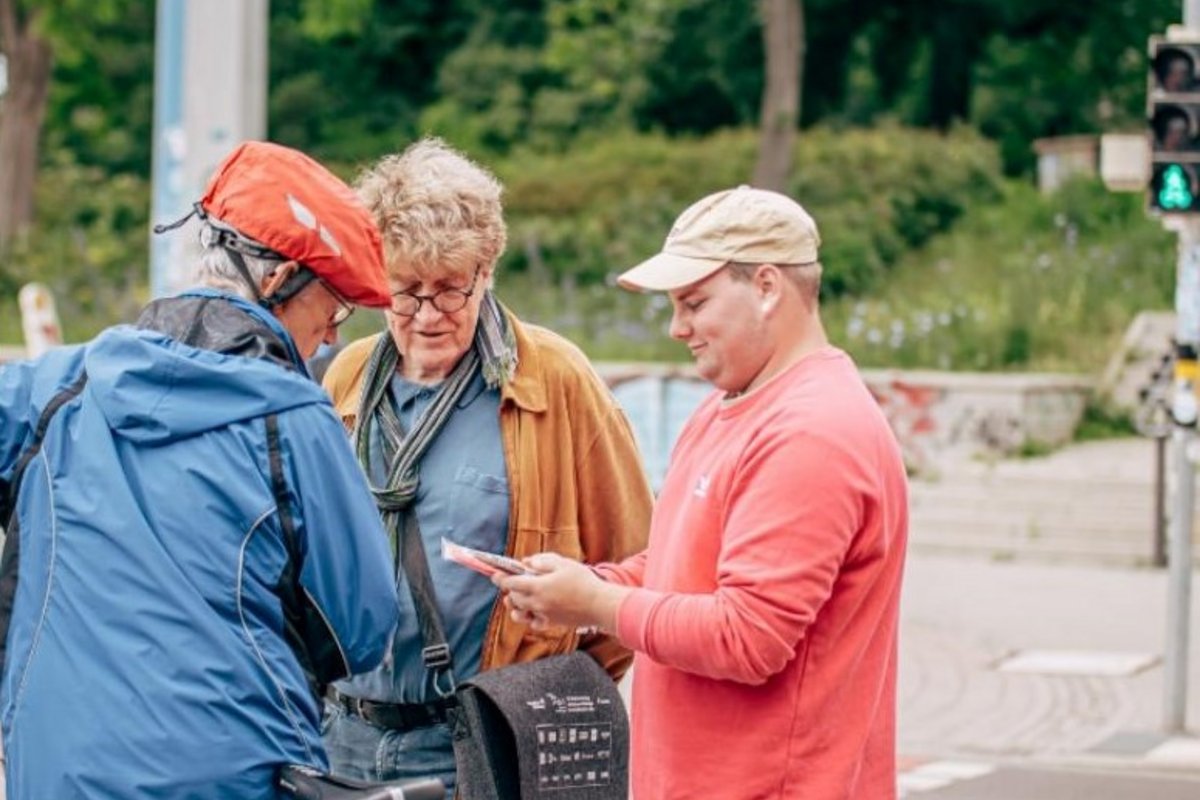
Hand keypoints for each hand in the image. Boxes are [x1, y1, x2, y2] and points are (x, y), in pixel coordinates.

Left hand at [493, 553, 628, 633]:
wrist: (599, 605)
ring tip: (516, 598)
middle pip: (513, 598)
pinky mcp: (552, 623)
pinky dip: (529, 617)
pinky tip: (532, 611)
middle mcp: (537, 604)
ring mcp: (543, 615)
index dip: (500, 578)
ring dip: (515, 605)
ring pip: (519, 613)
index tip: (494, 573)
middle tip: (510, 581)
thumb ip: (541, 561)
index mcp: (537, 587)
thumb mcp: (562, 563)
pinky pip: (533, 623)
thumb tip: (526, 562)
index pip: (510, 583)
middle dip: (509, 590)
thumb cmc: (583, 581)